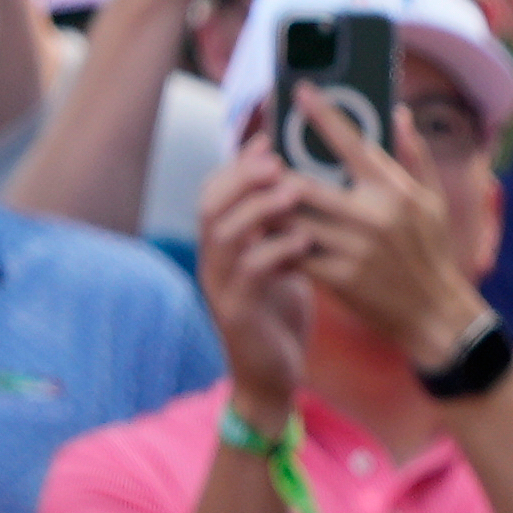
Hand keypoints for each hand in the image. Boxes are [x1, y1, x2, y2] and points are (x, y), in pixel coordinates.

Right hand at [197, 141, 315, 428]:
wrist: (274, 372)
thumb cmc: (281, 306)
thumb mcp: (280, 256)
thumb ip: (281, 221)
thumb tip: (301, 172)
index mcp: (224, 243)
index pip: (216, 192)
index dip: (238, 164)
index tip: (269, 140)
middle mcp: (214, 261)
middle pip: (211, 207)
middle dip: (241, 179)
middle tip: (277, 162)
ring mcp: (221, 287)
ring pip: (224, 237)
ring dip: (257, 210)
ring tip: (292, 193)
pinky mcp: (237, 313)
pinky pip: (248, 275)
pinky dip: (274, 253)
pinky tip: (302, 241)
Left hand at [287, 89, 491, 371]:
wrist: (434, 313)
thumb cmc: (431, 252)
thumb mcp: (432, 202)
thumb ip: (414, 156)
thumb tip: (398, 114)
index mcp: (396, 191)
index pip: (353, 142)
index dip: (323, 115)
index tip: (300, 92)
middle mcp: (375, 215)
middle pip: (305, 183)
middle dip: (276, 173)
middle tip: (259, 162)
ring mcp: (355, 247)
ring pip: (293, 219)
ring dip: (272, 209)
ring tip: (257, 199)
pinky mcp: (339, 277)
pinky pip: (294, 253)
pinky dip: (277, 242)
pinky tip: (267, 237)